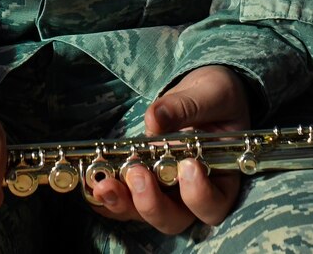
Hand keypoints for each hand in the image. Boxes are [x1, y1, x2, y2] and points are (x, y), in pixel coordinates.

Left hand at [90, 65, 250, 232]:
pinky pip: (124, 199)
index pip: (214, 203)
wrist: (202, 94)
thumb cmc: (218, 97)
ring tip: (104, 184)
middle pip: (175, 218)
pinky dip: (107, 195)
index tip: (188, 166)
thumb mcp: (211, 94)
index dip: (199, 194)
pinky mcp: (142, 184)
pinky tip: (90, 181)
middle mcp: (193, 194)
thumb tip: (155, 118)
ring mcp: (165, 192)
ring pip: (144, 213)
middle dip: (152, 203)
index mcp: (222, 178)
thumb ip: (186, 106)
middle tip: (138, 174)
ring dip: (122, 202)